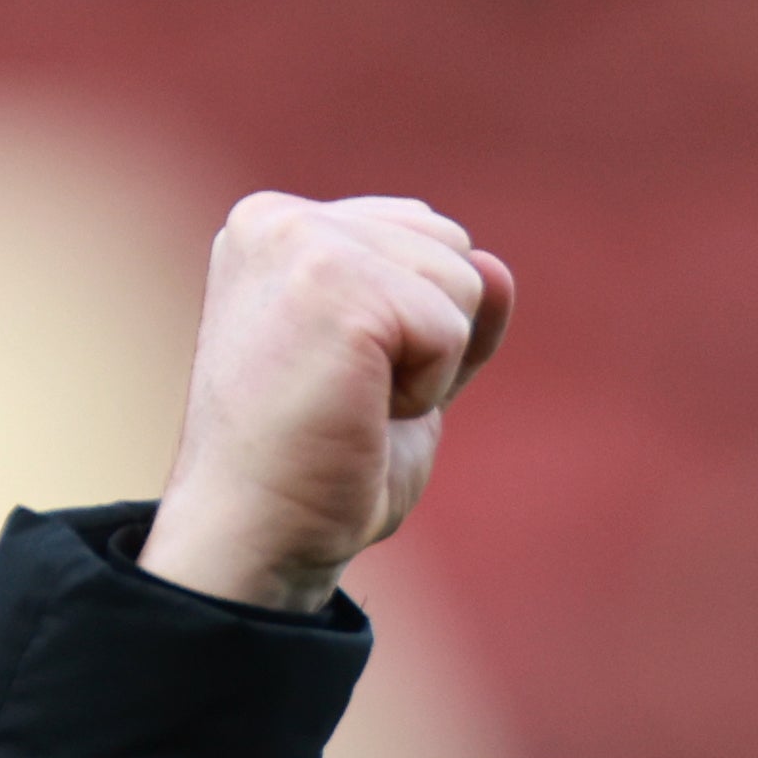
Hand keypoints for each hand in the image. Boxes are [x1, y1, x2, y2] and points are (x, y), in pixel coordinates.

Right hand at [142, 193, 511, 612]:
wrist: (261, 537)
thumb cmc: (318, 470)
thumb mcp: (397, 372)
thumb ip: (443, 310)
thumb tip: (496, 267)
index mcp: (277, 226)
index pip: (419, 232)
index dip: (414, 325)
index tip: (340, 378)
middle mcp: (280, 219)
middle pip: (449, 244)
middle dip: (428, 335)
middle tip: (349, 396)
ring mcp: (301, 242)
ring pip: (461, 279)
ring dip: (429, 365)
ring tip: (351, 403)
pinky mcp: (335, 283)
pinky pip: (451, 329)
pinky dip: (427, 391)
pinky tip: (359, 412)